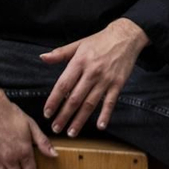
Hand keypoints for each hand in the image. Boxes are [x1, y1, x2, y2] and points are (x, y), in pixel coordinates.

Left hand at [39, 18, 149, 135]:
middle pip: (74, 98)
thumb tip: (42, 57)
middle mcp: (91, 72)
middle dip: (64, 116)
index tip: (47, 113)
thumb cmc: (100, 41)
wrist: (125, 36)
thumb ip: (60, 53)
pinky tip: (100, 126)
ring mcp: (105, 79)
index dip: (54, 100)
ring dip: (80, 120)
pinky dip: (105, 115)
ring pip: (90, 104)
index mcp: (79, 62)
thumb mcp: (78, 44)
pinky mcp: (118, 84)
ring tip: (71, 132)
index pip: (63, 85)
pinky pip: (110, 102)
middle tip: (55, 128)